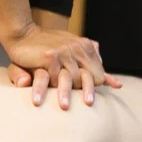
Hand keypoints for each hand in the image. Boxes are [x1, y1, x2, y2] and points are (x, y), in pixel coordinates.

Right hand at [4, 25, 121, 109]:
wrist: (24, 34)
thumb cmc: (51, 47)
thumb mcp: (75, 52)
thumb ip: (94, 66)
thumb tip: (117, 84)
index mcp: (86, 47)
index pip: (98, 73)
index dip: (93, 86)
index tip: (89, 99)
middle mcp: (76, 48)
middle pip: (86, 77)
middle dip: (86, 91)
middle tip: (88, 104)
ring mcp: (63, 52)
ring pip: (70, 79)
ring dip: (65, 94)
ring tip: (64, 108)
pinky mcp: (49, 57)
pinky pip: (51, 77)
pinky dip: (45, 88)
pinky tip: (40, 99)